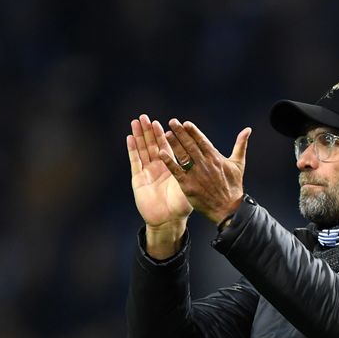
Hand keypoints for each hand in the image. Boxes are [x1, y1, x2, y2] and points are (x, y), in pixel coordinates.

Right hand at [127, 114, 192, 229]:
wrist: (168, 221)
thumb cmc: (181, 206)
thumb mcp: (190, 186)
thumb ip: (194, 172)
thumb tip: (208, 159)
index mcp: (172, 168)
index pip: (170, 147)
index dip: (168, 135)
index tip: (169, 122)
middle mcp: (159, 168)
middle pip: (154, 145)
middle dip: (150, 131)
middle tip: (147, 117)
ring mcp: (148, 172)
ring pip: (143, 150)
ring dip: (140, 135)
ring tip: (137, 121)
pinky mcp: (138, 179)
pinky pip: (135, 161)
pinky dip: (132, 149)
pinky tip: (130, 137)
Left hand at [157, 119, 250, 223]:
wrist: (228, 209)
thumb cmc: (234, 187)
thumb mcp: (238, 164)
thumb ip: (241, 145)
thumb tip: (248, 129)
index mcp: (215, 158)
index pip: (202, 141)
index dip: (193, 131)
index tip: (185, 123)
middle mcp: (205, 164)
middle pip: (190, 145)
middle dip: (181, 133)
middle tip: (172, 122)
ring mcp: (196, 174)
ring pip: (183, 155)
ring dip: (174, 144)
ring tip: (166, 134)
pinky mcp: (188, 185)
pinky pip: (177, 171)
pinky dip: (169, 162)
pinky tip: (161, 153)